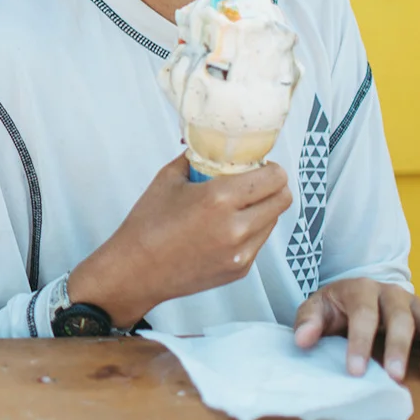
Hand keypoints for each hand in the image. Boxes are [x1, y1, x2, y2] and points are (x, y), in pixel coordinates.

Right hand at [71, 154, 292, 325]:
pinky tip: (223, 231)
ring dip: (262, 210)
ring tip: (235, 209)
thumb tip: (215, 148)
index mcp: (219, 198)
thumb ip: (197, 159)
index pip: (275, 178)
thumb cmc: (147, 223)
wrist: (136, 270)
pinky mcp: (240, 269)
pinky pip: (258, 242)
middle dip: (273, 188)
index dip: (271, 169)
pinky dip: (249, 232)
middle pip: (283, 199)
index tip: (259, 168)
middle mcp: (237, 226)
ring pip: (273, 221)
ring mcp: (241, 252)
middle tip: (254, 185)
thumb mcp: (167, 179)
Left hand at [294, 278, 419, 380]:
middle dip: (397, 347)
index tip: (355, 371)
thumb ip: (308, 322)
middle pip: (400, 317)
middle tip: (395, 376)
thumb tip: (302, 340)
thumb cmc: (335, 309)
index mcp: (360, 289)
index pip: (363, 315)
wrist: (355, 295)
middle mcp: (391, 292)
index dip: (360, 343)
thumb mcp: (316, 310)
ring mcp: (415, 302)